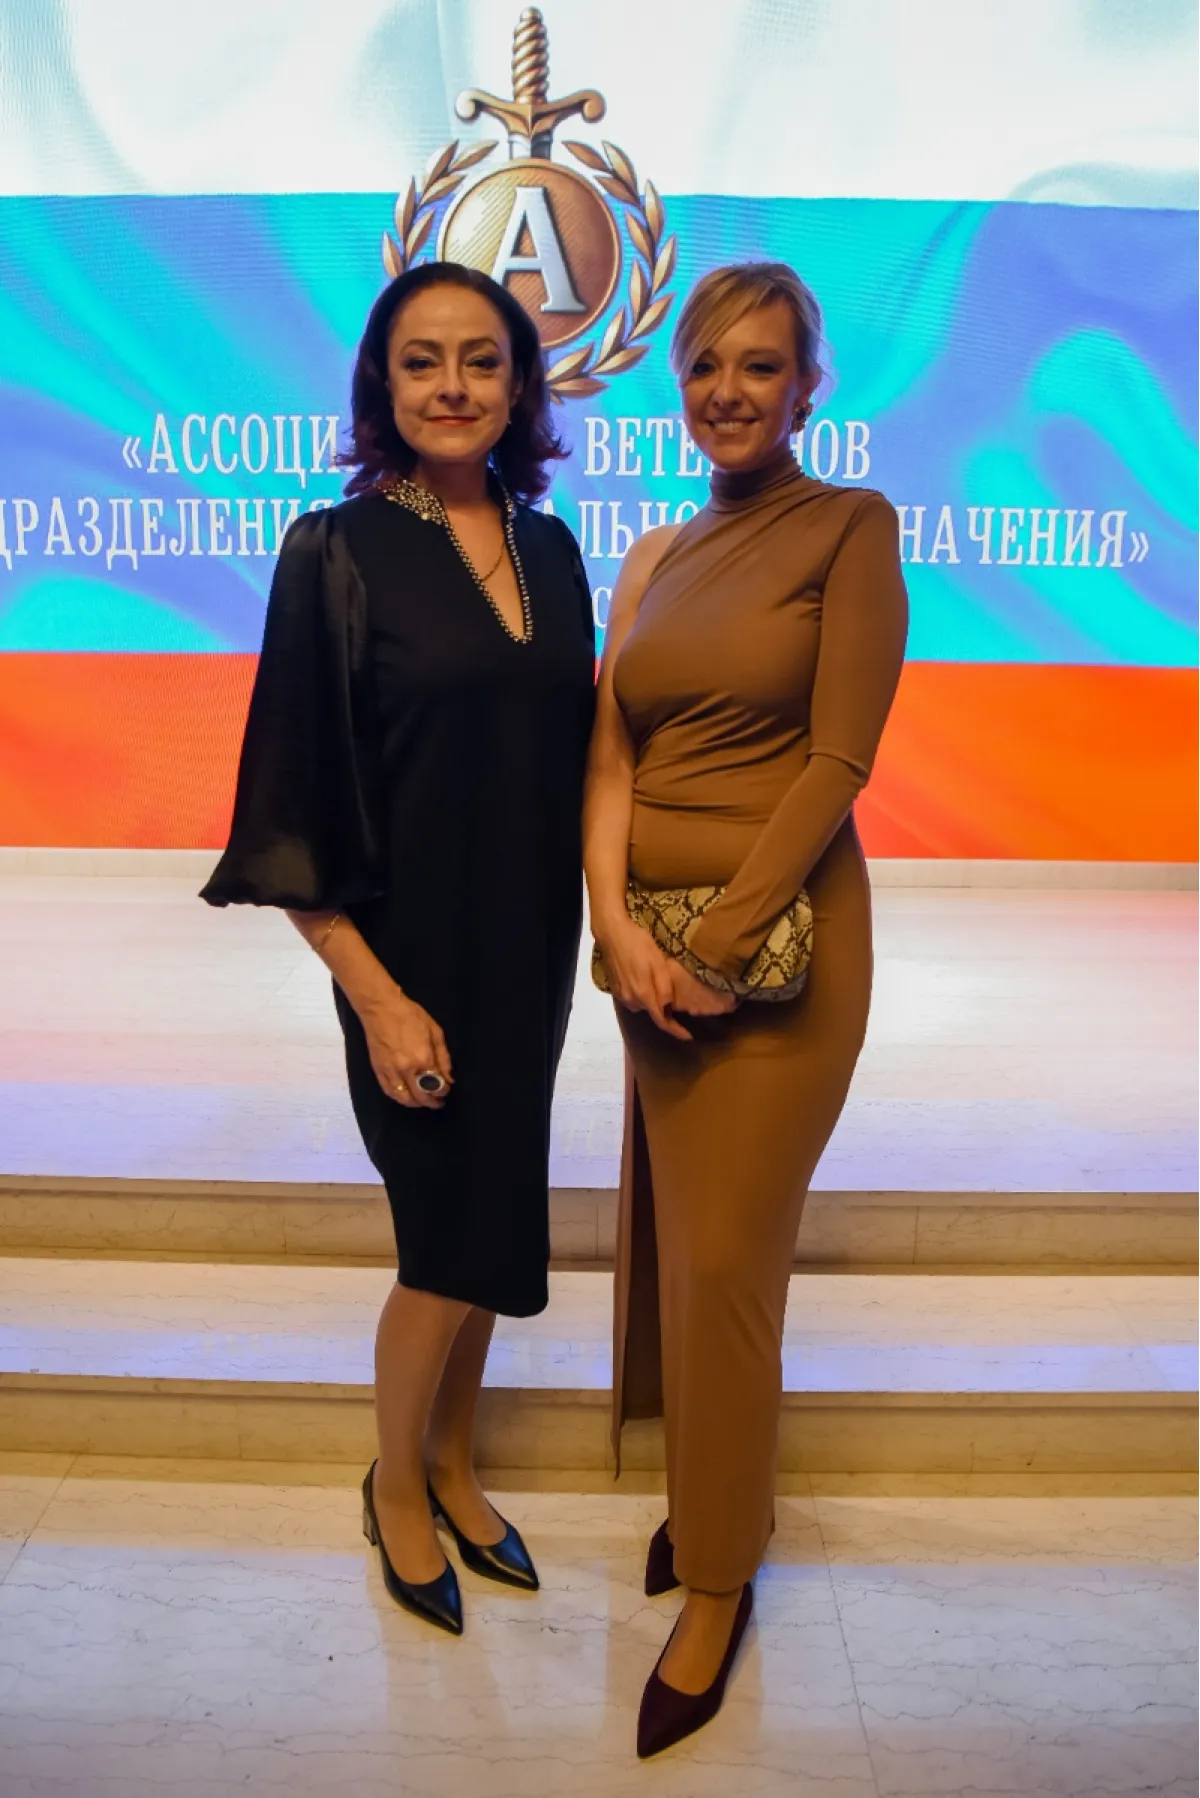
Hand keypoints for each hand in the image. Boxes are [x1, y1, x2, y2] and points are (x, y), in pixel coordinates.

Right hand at [359, 985, 452, 1108]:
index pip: (436, 1085)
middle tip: (438, 1102)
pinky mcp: (378, 1071)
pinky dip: (399, 1098)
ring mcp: (390, 1072)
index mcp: (423, 1058)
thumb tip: (449, 1078)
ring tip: (423, 1102)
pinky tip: (406, 1097)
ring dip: (416, 1104)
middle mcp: (406, 1069)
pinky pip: (389, 1091)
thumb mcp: (435, 1032)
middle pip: (421, 1096)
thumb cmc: (411, 1016)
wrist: (381, 1008)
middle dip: (432, 1102)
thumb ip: (444, 1057)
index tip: (446, 1089)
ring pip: (404, 1098)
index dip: (443, 1091)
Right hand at [597, 918, 734, 1038]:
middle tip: (675, 995)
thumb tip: (668, 1008)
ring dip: (651, 999)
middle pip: (652, 1012)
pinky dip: (641, 994)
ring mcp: (621, 995)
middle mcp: (631, 1000)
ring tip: (657, 982)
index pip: (661, 1021)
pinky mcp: (615, 989)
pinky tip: (643, 978)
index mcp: (644, 995)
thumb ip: (664, 989)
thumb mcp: (658, 963)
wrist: (612, 933)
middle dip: (663, 1008)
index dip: (676, 1031)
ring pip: (642, 1005)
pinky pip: (633, 998)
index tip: (688, 1036)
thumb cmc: (639, 944)